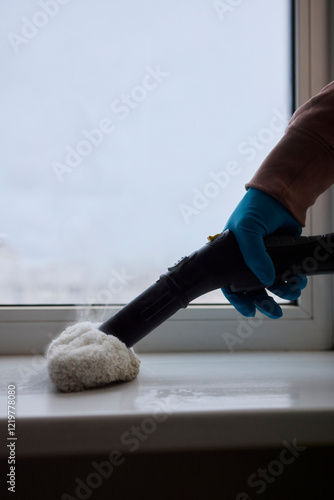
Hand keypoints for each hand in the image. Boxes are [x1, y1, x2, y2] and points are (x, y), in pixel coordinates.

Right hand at [221, 188, 306, 318]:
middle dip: (264, 302)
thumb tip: (268, 280)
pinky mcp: (284, 255)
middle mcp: (247, 260)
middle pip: (253, 289)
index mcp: (231, 256)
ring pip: (273, 284)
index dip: (238, 299)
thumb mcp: (246, 229)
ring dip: (283, 291)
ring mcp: (266, 259)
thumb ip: (253, 256)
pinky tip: (297, 279)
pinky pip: (288, 274)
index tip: (249, 311)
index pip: (229, 284)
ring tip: (293, 290)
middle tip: (274, 312)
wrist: (280, 194)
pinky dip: (293, 280)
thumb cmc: (254, 209)